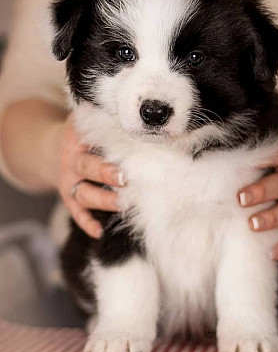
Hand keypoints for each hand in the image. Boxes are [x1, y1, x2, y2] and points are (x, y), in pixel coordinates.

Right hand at [58, 114, 124, 238]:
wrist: (59, 147)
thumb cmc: (88, 134)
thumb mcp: (92, 120)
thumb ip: (110, 120)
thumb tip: (145, 122)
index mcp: (77, 138)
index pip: (92, 140)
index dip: (109, 145)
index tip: (128, 150)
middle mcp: (72, 161)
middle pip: (87, 168)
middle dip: (106, 174)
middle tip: (125, 178)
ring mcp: (69, 182)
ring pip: (83, 193)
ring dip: (102, 200)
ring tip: (120, 204)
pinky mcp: (69, 199)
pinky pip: (76, 213)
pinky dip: (86, 223)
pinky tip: (99, 232)